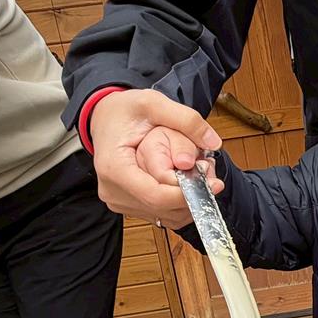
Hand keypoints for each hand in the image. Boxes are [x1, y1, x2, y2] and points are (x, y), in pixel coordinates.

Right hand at [89, 89, 223, 225]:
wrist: (104, 117)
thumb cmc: (124, 110)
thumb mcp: (154, 103)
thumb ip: (186, 120)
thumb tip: (213, 142)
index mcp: (114, 168)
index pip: (155, 196)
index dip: (187, 194)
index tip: (212, 184)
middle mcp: (113, 191)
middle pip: (162, 207)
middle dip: (192, 195)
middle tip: (211, 176)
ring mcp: (119, 201)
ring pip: (165, 215)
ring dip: (189, 201)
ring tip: (199, 175)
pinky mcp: (128, 205)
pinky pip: (161, 214)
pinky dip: (180, 204)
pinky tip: (187, 184)